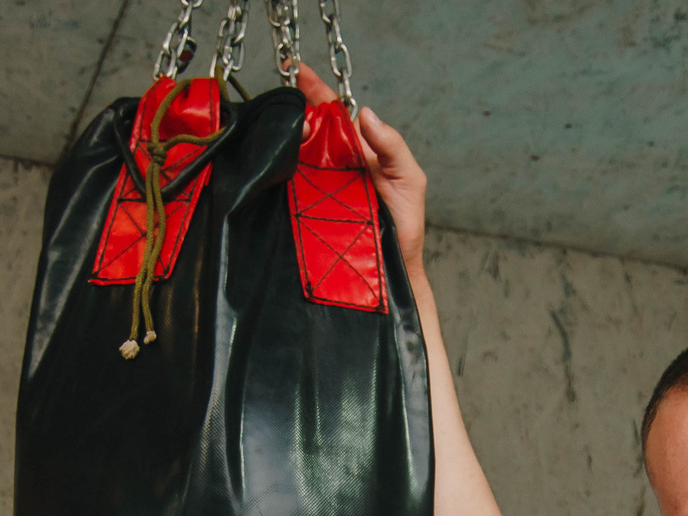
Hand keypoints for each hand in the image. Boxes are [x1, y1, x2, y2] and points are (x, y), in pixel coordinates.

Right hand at [292, 66, 426, 278]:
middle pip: (310, 130)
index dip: (317, 91)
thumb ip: (392, 145)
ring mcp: (318, 186)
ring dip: (289, 141)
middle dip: (299, 113)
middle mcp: (334, 165)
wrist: (394, 271)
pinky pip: (288, 185)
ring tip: (290, 133)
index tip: (299, 72)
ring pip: (295, 155)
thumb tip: (365, 115)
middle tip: (296, 116)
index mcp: (358, 152)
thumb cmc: (404, 226)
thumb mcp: (410, 179)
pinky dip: (281, 171)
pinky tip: (278, 162)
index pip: (335, 115)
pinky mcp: (305, 209)